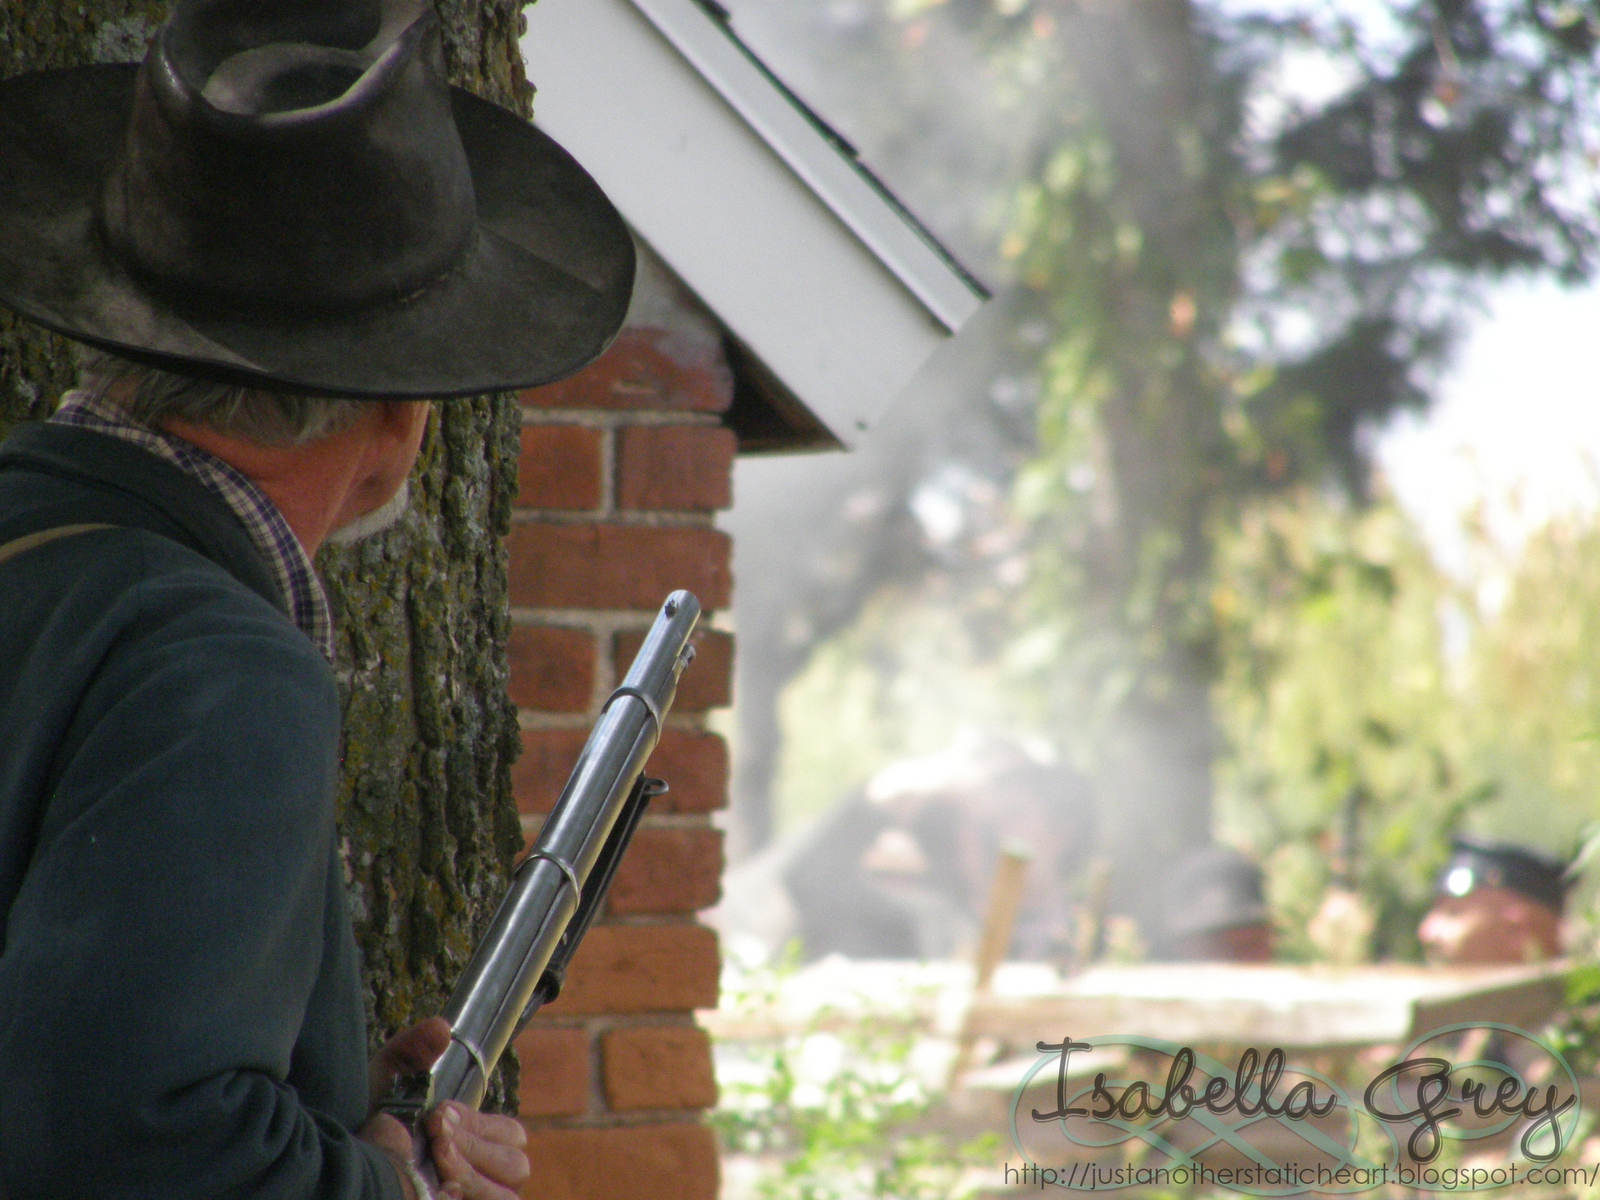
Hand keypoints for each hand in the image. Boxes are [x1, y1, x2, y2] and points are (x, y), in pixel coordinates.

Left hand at [358, 1018, 529, 1199]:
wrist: (336, 1162)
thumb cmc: (365, 1122)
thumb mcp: (386, 1080)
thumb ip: (413, 1049)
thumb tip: (441, 1028)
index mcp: (478, 1140)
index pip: (512, 1134)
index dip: (479, 1124)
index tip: (440, 1114)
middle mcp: (485, 1175)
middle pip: (516, 1164)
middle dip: (475, 1147)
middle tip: (436, 1137)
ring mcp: (473, 1198)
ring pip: (505, 1195)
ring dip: (471, 1174)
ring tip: (434, 1161)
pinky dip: (466, 1197)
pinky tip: (436, 1189)